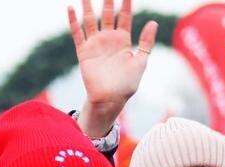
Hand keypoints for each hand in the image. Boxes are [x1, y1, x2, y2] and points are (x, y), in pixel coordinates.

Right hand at [68, 0, 157, 136]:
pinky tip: (71, 8)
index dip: (126, 4)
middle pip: (107, 14)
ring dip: (88, 7)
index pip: (125, 17)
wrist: (110, 99)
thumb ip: (146, 42)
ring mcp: (95, 44)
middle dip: (107, 1)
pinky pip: (77, 34)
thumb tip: (153, 22)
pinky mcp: (84, 52)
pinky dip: (73, 21)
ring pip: (90, 20)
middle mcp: (109, 40)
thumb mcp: (141, 61)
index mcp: (124, 41)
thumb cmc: (127, 84)